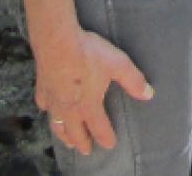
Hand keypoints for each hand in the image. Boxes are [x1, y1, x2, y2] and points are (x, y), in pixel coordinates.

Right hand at [33, 27, 153, 155]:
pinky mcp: (42, 88)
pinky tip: (48, 109)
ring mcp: (53, 101)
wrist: (57, 41)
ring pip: (57, 125)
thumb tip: (149, 94)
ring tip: (67, 141)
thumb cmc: (89, 54)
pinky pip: (44, 105)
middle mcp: (69, 109)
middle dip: (83, 143)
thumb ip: (134, 81)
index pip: (99, 129)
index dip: (106, 138)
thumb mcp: (118, 65)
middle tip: (87, 151)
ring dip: (64, 135)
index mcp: (88, 107)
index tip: (111, 144)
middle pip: (75, 133)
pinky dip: (48, 111)